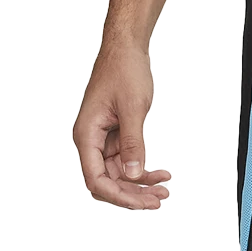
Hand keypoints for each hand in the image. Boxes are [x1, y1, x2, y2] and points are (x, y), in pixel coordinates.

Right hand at [73, 41, 172, 208]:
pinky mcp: (115, 137)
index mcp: (86, 135)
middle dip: (133, 194)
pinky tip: (163, 173)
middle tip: (161, 199)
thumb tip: (133, 175)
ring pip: (120, 175)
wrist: (127, 49)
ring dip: (141, 185)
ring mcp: (103, 140)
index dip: (119, 196)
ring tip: (165, 189)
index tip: (145, 202)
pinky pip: (127, 162)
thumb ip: (132, 144)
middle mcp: (91, 141)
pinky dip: (144, 170)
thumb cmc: (125, 71)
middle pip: (108, 182)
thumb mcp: (132, 109)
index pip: (96, 180)